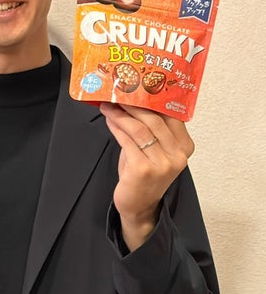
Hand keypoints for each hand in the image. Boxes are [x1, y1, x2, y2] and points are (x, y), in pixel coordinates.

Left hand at [99, 102, 194, 250]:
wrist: (139, 206)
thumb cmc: (144, 174)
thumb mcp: (154, 150)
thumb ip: (151, 129)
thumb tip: (132, 100)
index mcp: (185, 147)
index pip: (171, 115)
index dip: (153, 99)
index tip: (137, 87)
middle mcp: (178, 155)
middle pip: (154, 119)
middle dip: (133, 103)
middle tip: (118, 93)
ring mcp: (162, 164)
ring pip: (139, 128)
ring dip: (120, 114)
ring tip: (108, 105)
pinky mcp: (143, 169)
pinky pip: (127, 140)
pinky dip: (116, 127)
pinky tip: (109, 120)